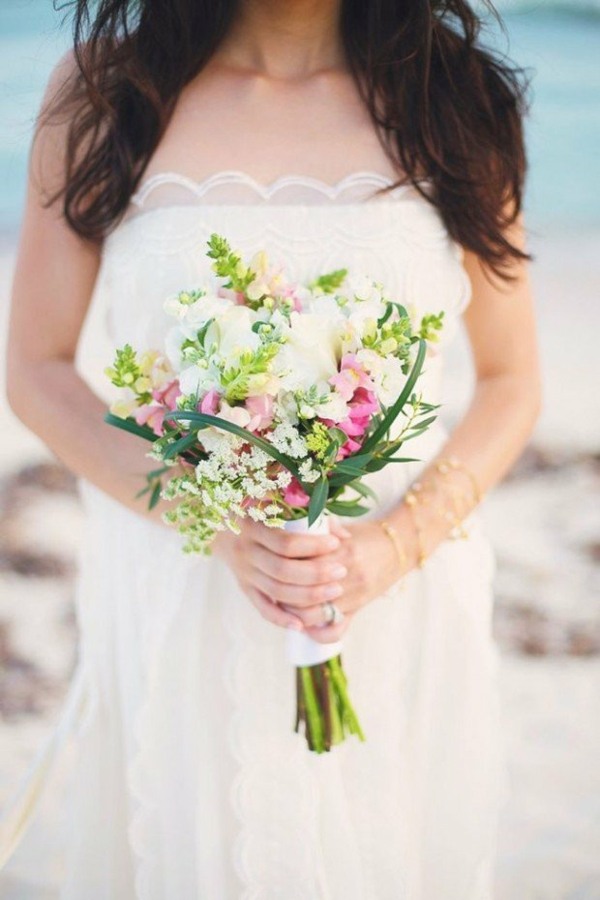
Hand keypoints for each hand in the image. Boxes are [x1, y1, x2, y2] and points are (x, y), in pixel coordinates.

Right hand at [212, 519, 348, 633]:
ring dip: (308, 595)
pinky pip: (262, 608)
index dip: (312, 545)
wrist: (221, 527)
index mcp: (252, 527)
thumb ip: (310, 515)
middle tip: (341, 570)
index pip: (285, 543)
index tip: (335, 543)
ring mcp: (245, 573)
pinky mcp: (245, 589)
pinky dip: (281, 619)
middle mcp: (246, 552)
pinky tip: (302, 625)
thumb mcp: (277, 504)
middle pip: (282, 570)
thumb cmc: (259, 511)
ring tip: (335, 591)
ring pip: (276, 592)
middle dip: (316, 573)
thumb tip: (345, 536)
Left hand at [282, 518, 402, 643]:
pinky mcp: (358, 609)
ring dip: (296, 614)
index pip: (306, 566)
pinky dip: (316, 633)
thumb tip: (285, 534)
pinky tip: (305, 625)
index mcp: (344, 552)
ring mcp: (355, 596)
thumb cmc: (365, 535)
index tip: (274, 565)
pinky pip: (335, 631)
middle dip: (285, 593)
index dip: (286, 569)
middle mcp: (350, 576)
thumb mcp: (341, 528)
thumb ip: (316, 531)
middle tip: (273, 586)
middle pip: (307, 593)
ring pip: (316, 614)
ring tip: (284, 605)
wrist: (398, 547)